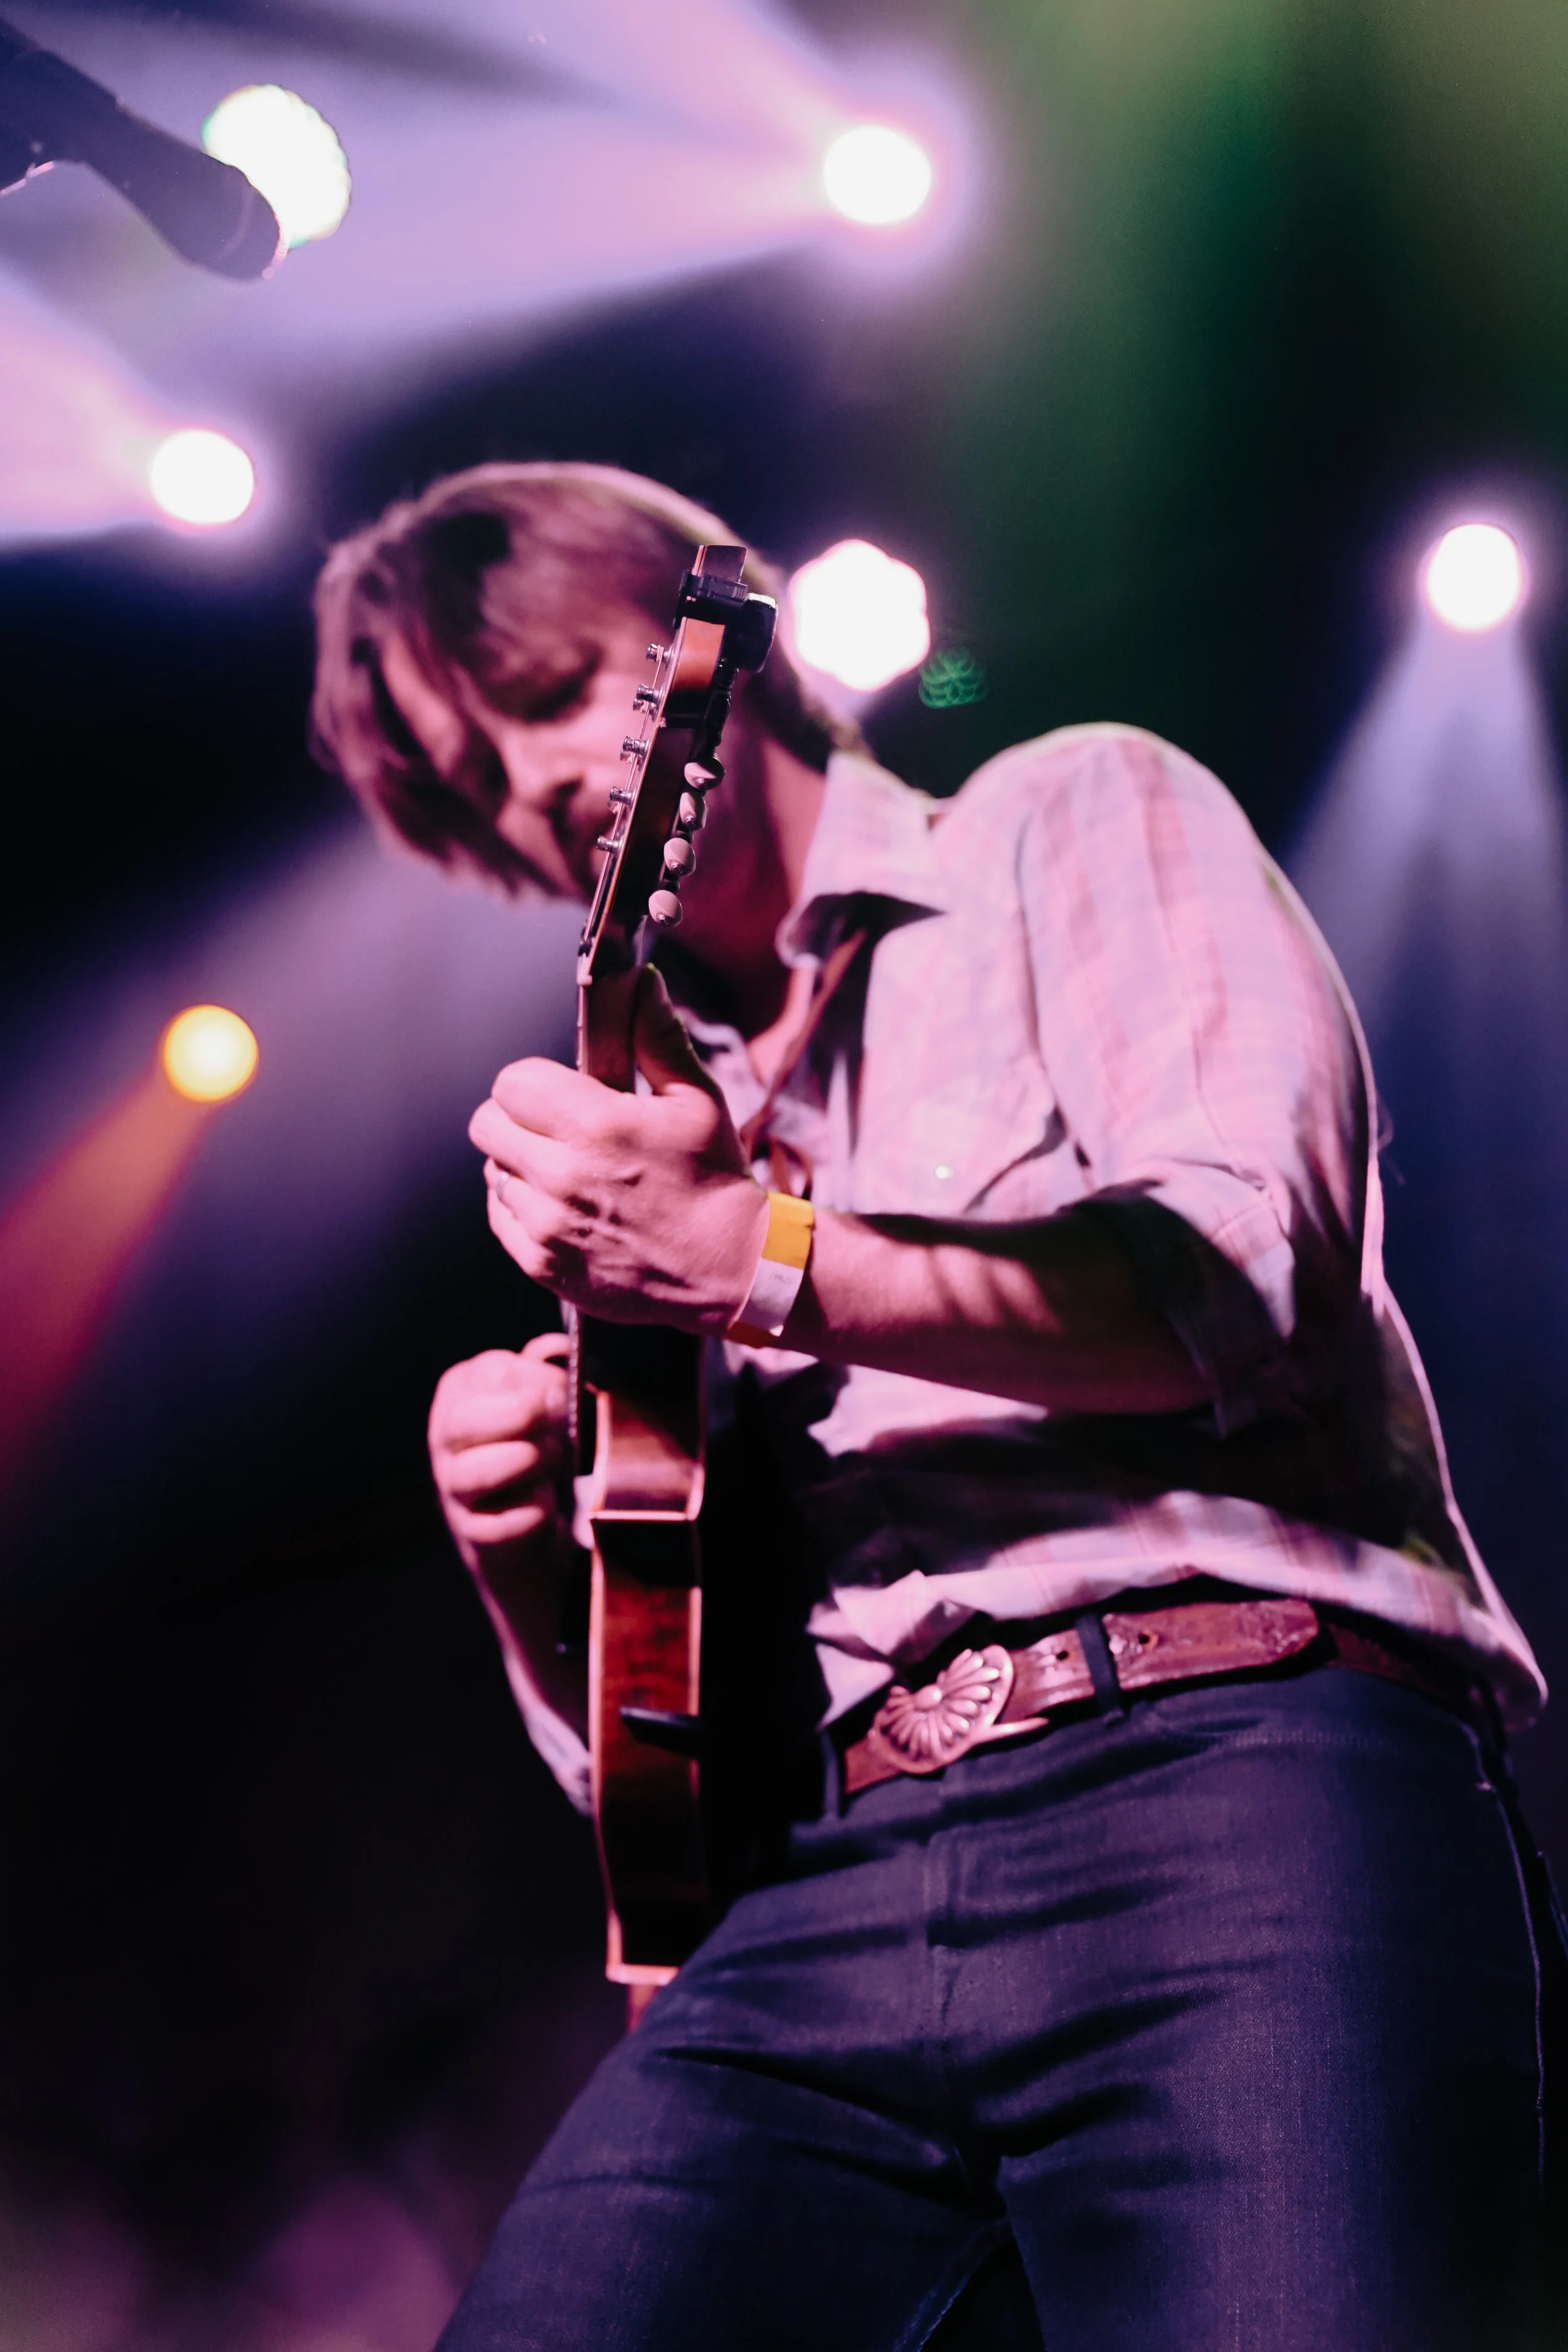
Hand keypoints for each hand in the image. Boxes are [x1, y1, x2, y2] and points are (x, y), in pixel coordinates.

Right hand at [428, 1332, 571, 1561]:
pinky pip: (492, 1526)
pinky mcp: (471, 1532)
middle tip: (557, 1419)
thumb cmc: (531, 1445)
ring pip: (470, 1474)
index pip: (488, 1374)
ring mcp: (453, 1488)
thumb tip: (555, 1347)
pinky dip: (526, 1514)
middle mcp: (445, 1439)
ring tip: (553, 1459)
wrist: (524, 1520)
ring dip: (523, 1463)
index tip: (562, 1392)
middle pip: (462, 1421)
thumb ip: (546, 1369)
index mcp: (460, 1393)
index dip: (535, 1380)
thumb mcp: (538, 1401)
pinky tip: (545, 1504)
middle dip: (520, 1416)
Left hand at [470, 969, 768, 1332]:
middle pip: (486, 1125)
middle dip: (515, 1118)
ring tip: (568, 1172)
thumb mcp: (698, 1100)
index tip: (559, 1094)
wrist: (730, 1269)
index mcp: (597, 1125)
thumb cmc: (715, 1180)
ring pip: (493, 1172)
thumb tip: (640, 983)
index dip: (533, 1083)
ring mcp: (548, 1225)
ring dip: (521, 1166)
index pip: (512, 1082)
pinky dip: (522, 1209)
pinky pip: (501, 1218)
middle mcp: (563, 1176)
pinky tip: (564, 1207)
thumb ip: (656, 1038)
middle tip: (553, 1128)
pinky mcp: (544, 1264)